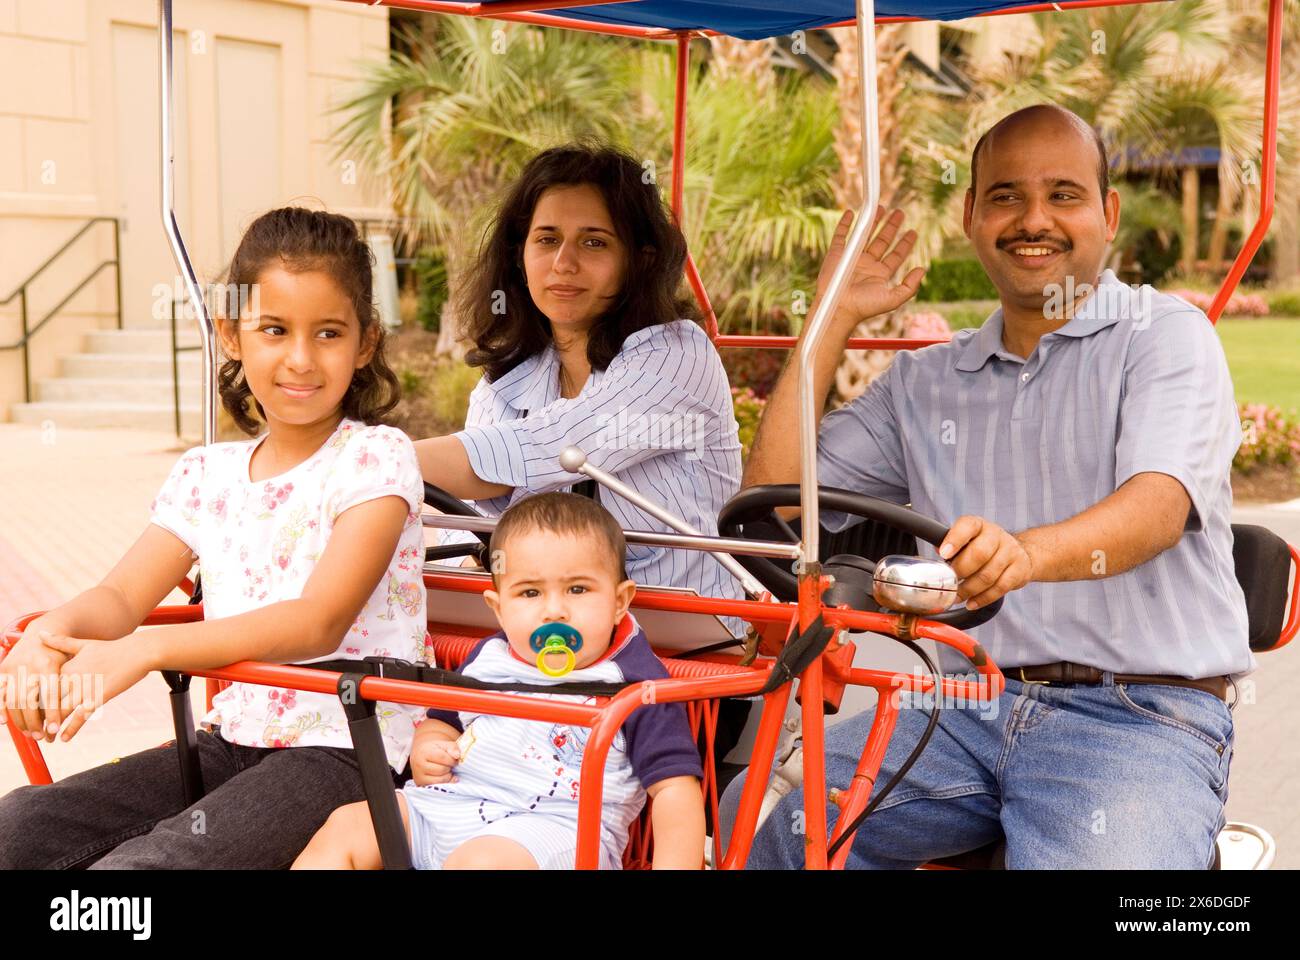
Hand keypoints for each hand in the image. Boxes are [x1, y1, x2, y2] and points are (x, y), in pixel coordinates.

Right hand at [0, 617, 72, 741]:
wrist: (39, 636)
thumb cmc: (60, 656)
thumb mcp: (69, 665)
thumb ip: (70, 684)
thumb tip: (82, 711)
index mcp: (48, 663)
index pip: (49, 693)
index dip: (51, 713)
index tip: (55, 729)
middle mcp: (28, 665)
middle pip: (29, 700)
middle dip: (34, 721)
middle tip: (41, 737)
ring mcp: (13, 668)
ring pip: (14, 699)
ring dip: (20, 720)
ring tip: (30, 733)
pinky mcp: (2, 671)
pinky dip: (1, 708)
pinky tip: (5, 722)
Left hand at [40, 634, 154, 741]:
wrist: (138, 652)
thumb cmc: (112, 648)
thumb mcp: (84, 644)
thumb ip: (61, 641)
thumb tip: (40, 633)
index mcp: (66, 666)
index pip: (41, 687)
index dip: (32, 702)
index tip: (28, 712)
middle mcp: (72, 678)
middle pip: (47, 702)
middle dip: (39, 718)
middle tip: (33, 731)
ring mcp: (85, 688)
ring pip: (60, 711)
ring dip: (51, 727)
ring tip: (46, 739)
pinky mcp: (99, 697)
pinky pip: (81, 716)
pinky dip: (71, 728)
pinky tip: (65, 738)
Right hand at [410, 727, 460, 785]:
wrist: (421, 756)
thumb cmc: (434, 750)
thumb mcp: (443, 745)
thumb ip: (452, 748)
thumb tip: (457, 756)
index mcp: (424, 752)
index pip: (442, 757)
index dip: (452, 760)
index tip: (454, 760)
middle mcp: (419, 764)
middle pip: (442, 769)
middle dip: (449, 768)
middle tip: (450, 766)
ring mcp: (419, 776)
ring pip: (440, 780)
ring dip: (448, 776)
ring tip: (447, 771)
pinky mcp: (421, 784)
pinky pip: (437, 786)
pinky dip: (444, 783)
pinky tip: (445, 777)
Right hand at [812, 207, 926, 332]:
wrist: (838, 308)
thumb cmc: (864, 307)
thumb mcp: (893, 299)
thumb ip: (910, 286)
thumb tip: (923, 269)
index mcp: (880, 274)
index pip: (896, 255)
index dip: (905, 243)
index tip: (913, 231)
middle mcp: (867, 264)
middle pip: (882, 241)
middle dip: (891, 226)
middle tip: (900, 213)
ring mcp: (852, 258)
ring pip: (865, 234)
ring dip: (873, 221)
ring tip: (881, 207)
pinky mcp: (837, 254)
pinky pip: (841, 235)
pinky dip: (844, 223)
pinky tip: (851, 212)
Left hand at [938, 516, 1035, 610]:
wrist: (1017, 552)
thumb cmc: (984, 546)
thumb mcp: (968, 539)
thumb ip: (952, 544)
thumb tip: (938, 550)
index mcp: (979, 525)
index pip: (967, 526)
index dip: (955, 540)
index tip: (944, 553)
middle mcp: (996, 535)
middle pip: (979, 554)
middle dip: (960, 572)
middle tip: (949, 582)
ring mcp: (1011, 552)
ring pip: (988, 575)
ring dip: (969, 590)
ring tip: (957, 596)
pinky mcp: (1020, 570)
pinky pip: (1000, 588)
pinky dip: (983, 599)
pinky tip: (972, 603)